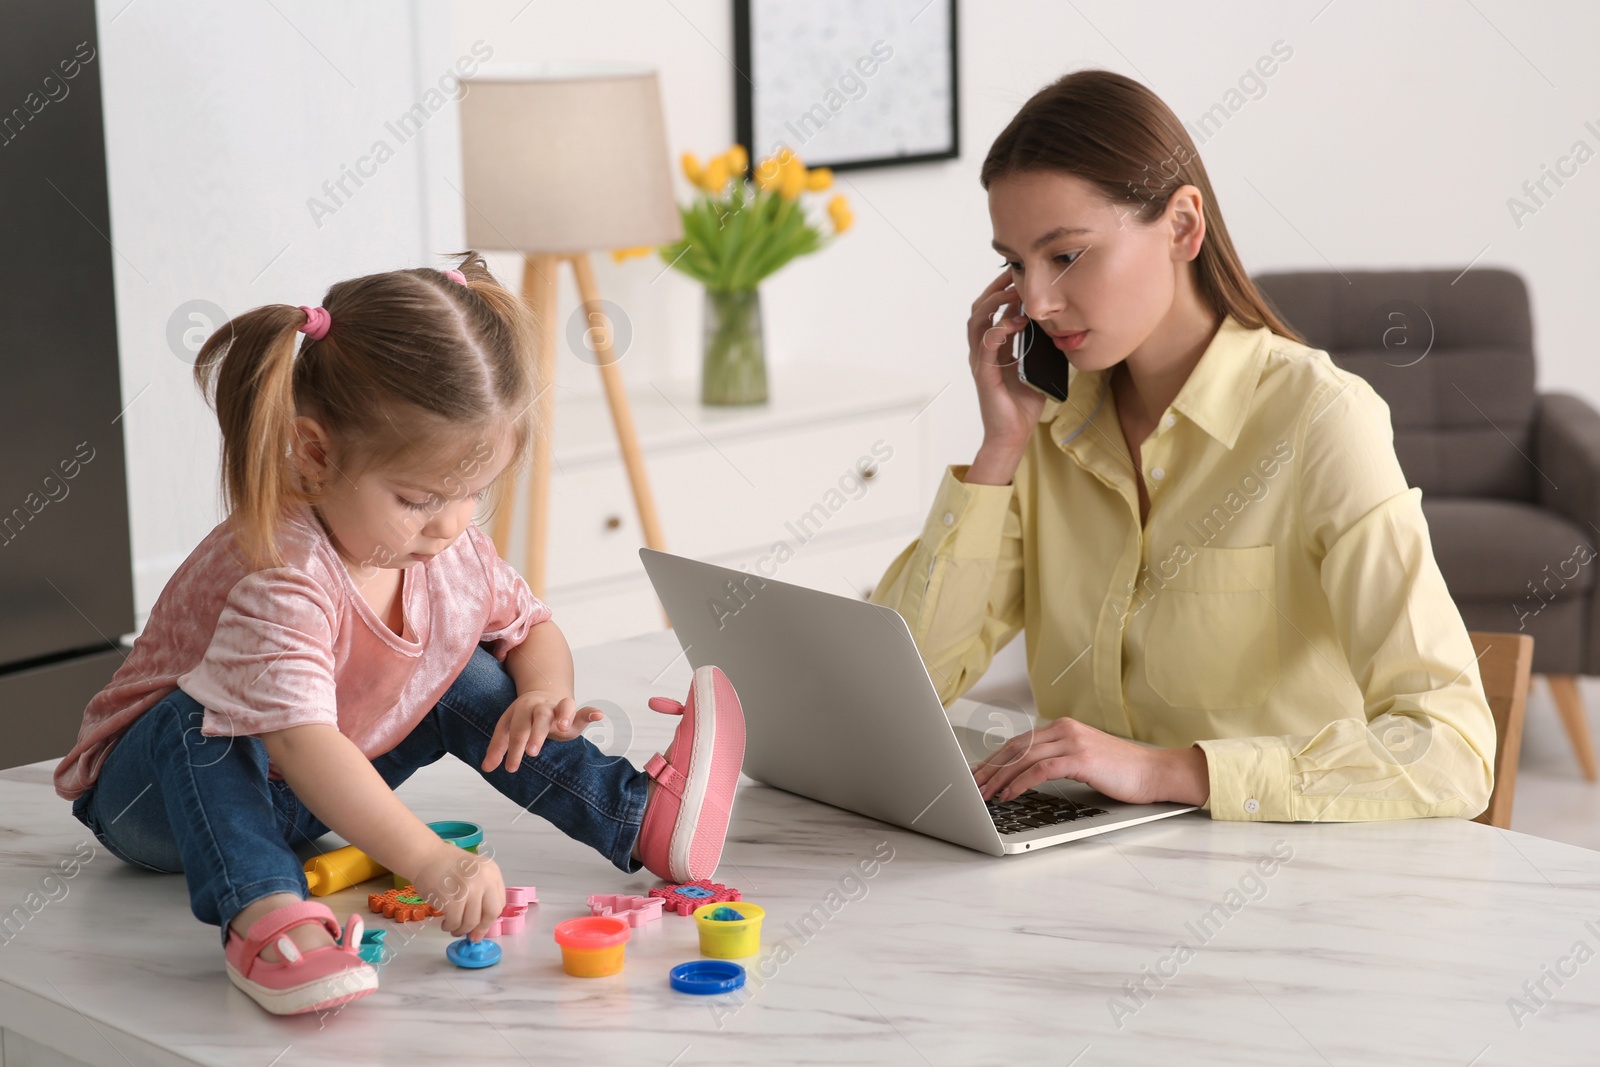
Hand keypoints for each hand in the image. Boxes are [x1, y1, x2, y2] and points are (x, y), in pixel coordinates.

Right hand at [410, 840, 504, 939]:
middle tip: (471, 935)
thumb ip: (482, 892)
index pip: (499, 903)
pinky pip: (455, 922)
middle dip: (481, 928)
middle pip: (491, 914)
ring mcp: (469, 890)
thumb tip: (481, 926)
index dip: (490, 918)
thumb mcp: (474, 872)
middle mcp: (485, 880)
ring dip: (462, 930)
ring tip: (453, 927)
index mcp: (492, 872)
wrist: (425, 856)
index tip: (482, 926)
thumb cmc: (446, 865)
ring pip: (472, 922)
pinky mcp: (452, 900)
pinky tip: (445, 923)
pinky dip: (450, 927)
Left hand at [482, 690, 604, 773]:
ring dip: (563, 715)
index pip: (516, 731)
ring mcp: (559, 707)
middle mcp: (541, 707)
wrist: (545, 693)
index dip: (513, 749)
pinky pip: (584, 709)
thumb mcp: (510, 729)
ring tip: (563, 728)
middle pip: (538, 718)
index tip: (511, 768)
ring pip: (562, 707)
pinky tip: (598, 715)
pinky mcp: (575, 711)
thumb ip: (499, 747)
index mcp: (522, 710)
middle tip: (532, 752)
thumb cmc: (526, 718)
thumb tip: (486, 768)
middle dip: (535, 734)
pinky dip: (591, 711)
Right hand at [967, 268, 1050, 457]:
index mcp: (994, 348)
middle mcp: (983, 352)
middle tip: (1012, 275)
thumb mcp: (1036, 367)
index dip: (1002, 290)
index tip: (1018, 275)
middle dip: (995, 289)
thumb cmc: (1023, 404)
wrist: (1013, 434)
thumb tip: (1054, 325)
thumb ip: (1038, 346)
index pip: (992, 311)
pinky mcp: (984, 375)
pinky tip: (1011, 323)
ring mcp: (980, 362)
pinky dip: (996, 330)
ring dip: (993, 304)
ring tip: (1010, 295)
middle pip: (979, 309)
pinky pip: (985, 346)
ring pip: (976, 322)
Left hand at [971, 716, 1209, 806]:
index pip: (1018, 742)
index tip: (975, 774)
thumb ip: (1056, 759)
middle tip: (970, 785)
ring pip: (1023, 757)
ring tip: (983, 794)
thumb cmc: (1121, 771)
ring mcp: (1072, 742)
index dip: (993, 759)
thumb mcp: (1082, 759)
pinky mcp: (1081, 758)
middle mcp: (1064, 729)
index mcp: (1062, 727)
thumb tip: (1023, 774)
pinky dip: (1019, 782)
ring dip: (998, 777)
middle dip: (989, 768)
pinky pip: (1040, 770)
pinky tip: (1008, 794)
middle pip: (1015, 747)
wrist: (1154, 772)